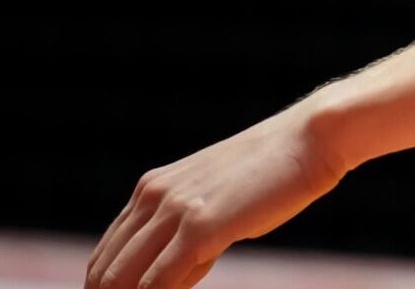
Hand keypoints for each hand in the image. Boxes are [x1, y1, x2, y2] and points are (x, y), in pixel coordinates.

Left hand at [87, 104, 344, 288]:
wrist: (311, 139)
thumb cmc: (274, 172)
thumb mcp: (217, 200)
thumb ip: (188, 232)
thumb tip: (171, 278)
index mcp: (151, 188)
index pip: (105, 254)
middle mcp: (153, 196)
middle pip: (103, 273)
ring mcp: (175, 211)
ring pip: (122, 280)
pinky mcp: (200, 227)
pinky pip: (158, 282)